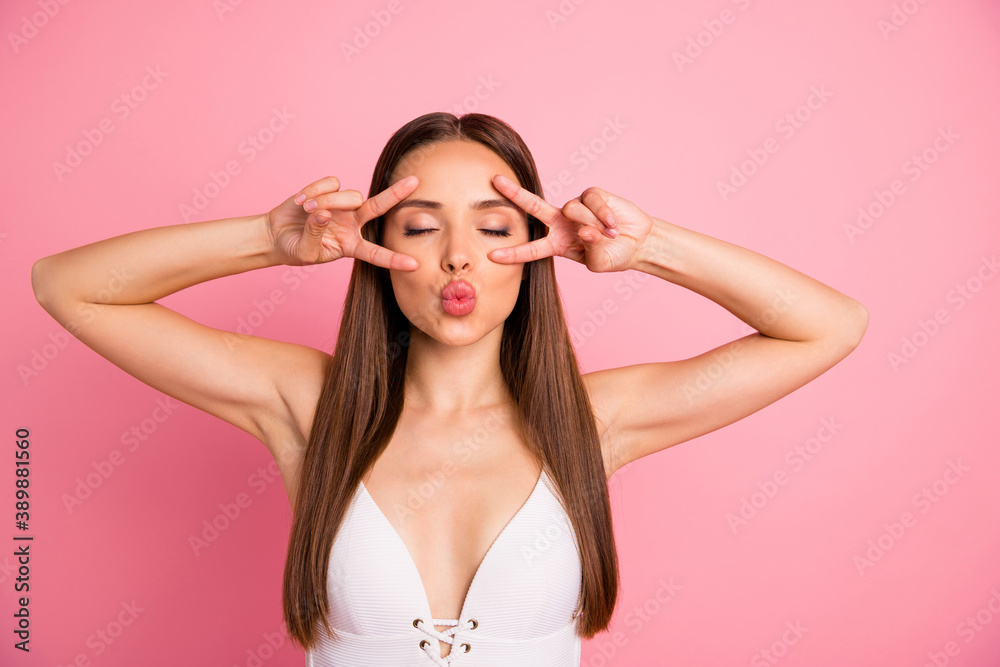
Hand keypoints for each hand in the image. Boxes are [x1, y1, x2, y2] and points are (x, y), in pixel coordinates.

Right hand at [266, 175, 420, 269]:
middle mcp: (352, 224)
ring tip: (306, 210)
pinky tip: (300, 201)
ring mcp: (342, 206)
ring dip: (328, 201)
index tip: (415, 266)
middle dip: (396, 194)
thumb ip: (315, 234)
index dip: (394, 260)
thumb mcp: (305, 252)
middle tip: (415, 181)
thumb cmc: (293, 249)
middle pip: (378, 207)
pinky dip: (315, 190)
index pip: (376, 254)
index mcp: (351, 246)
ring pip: (350, 195)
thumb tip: (324, 213)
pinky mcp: (328, 190)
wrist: (275, 234)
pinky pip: (331, 184)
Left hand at [488, 174, 653, 272]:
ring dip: (592, 224)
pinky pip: (591, 201)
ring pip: (572, 209)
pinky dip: (604, 215)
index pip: (531, 250)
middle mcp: (561, 222)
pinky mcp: (591, 195)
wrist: (638, 243)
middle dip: (514, 193)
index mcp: (556, 244)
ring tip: (609, 234)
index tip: (492, 256)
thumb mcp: (599, 262)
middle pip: (533, 206)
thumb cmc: (614, 256)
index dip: (513, 254)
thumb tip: (584, 229)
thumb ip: (589, 249)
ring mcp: (575, 207)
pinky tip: (614, 225)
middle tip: (495, 181)